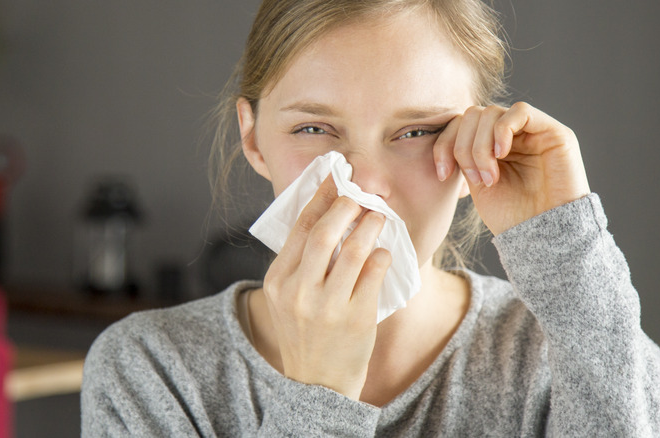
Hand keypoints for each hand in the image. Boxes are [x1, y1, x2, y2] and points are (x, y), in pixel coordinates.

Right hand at [262, 175, 391, 398]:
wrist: (316, 385)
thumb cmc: (306, 333)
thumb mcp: (288, 297)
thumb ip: (301, 261)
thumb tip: (326, 213)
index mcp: (277, 281)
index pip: (300, 228)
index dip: (321, 197)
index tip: (336, 178)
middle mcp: (299, 292)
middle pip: (326, 233)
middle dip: (348, 206)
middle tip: (362, 195)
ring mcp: (328, 306)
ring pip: (354, 250)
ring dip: (370, 225)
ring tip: (378, 216)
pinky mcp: (356, 318)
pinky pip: (374, 273)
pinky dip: (381, 255)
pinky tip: (382, 250)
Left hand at [434, 102, 590, 235]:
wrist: (544, 238)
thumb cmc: (513, 217)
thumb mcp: (478, 184)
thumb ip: (465, 156)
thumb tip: (447, 135)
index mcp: (493, 146)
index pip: (461, 124)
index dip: (444, 144)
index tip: (442, 174)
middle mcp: (513, 135)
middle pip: (473, 115)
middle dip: (463, 147)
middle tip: (474, 179)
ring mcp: (534, 131)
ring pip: (491, 113)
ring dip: (481, 146)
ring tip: (489, 178)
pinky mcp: (555, 132)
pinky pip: (520, 111)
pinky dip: (502, 131)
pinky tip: (502, 155)